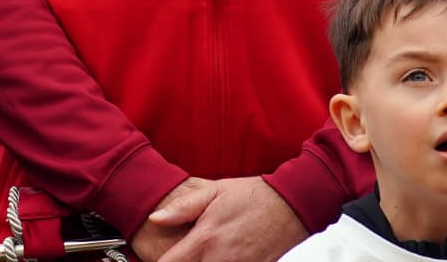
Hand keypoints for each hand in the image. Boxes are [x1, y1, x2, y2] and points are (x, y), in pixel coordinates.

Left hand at [147, 176, 305, 261]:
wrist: (291, 203)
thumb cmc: (251, 195)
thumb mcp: (212, 191)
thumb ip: (181, 208)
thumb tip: (154, 218)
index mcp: (206, 238)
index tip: (162, 258)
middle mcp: (222, 258)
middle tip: (183, 255)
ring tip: (204, 254)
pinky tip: (221, 256)